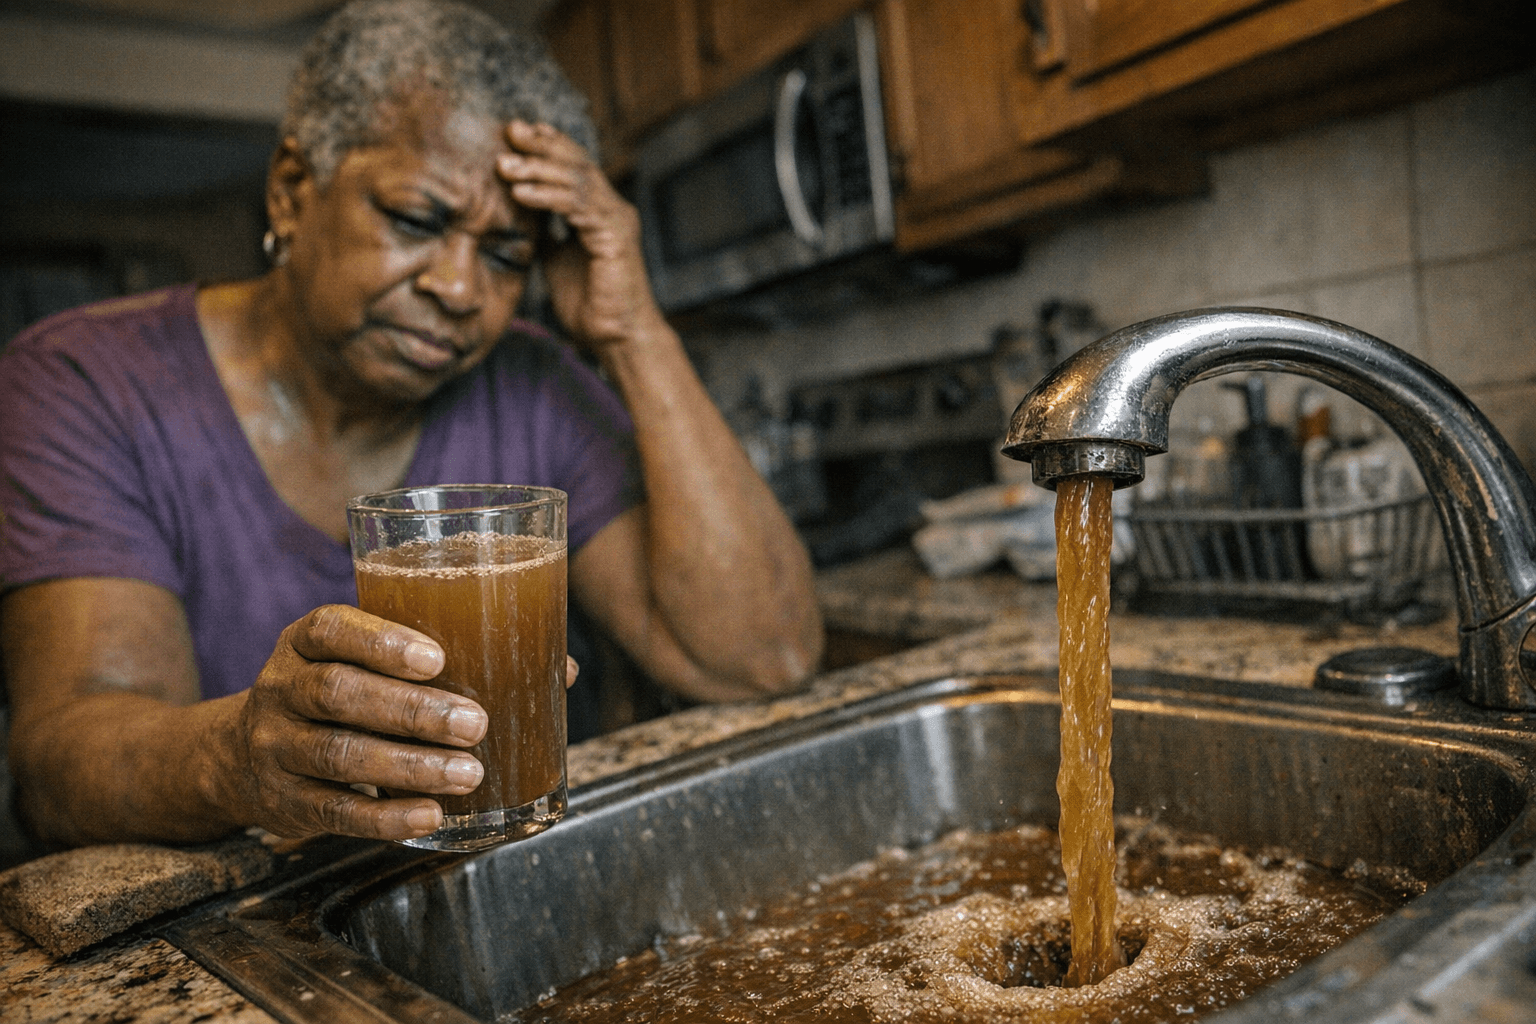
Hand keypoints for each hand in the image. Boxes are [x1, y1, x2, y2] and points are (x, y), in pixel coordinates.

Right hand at [219, 604, 488, 841]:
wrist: (240, 757)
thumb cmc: (329, 697)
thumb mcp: (349, 660)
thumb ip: (416, 657)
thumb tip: (541, 663)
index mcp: (302, 643)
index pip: (330, 629)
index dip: (382, 643)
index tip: (437, 658)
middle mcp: (280, 690)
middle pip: (337, 693)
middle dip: (411, 710)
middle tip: (474, 724)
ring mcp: (275, 748)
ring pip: (339, 754)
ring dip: (410, 766)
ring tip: (467, 773)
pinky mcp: (284, 803)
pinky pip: (334, 812)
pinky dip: (386, 817)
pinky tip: (430, 814)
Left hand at [497, 120, 666, 350]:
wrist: (615, 338)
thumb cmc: (590, 305)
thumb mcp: (556, 260)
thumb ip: (545, 233)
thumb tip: (518, 214)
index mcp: (601, 211)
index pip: (575, 166)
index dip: (548, 145)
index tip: (516, 133)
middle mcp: (613, 208)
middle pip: (577, 162)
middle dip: (542, 144)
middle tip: (510, 130)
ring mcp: (617, 220)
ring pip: (577, 180)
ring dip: (538, 169)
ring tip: (505, 164)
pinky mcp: (616, 236)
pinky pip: (577, 207)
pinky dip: (547, 197)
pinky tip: (520, 193)